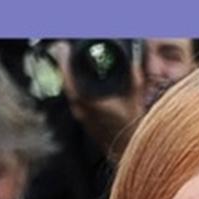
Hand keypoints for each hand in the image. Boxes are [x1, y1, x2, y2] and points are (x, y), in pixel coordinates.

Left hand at [49, 40, 142, 160]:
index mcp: (87, 99)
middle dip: (67, 63)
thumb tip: (133, 59)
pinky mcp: (84, 120)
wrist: (129, 152)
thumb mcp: (135, 97)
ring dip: (71, 75)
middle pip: (65, 80)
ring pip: (69, 89)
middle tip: (67, 50)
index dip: (64, 57)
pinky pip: (75, 98)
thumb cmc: (131, 130)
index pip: (67, 73)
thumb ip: (134, 75)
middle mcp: (79, 107)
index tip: (63, 46)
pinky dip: (77, 87)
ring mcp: (80, 115)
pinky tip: (84, 82)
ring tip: (73, 62)